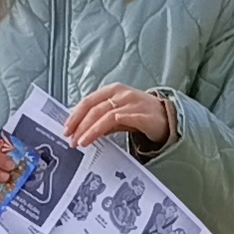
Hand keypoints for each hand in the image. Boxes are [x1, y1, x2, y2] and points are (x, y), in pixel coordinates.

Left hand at [65, 84, 179, 152]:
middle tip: (70, 139)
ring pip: (104, 114)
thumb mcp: (118, 115)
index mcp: (113, 90)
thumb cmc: (141, 115)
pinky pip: (119, 119)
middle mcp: (121, 93)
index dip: (75, 115)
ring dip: (89, 130)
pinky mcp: (141, 114)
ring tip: (81, 142)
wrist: (168, 119)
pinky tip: (97, 138)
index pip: (88, 101)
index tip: (66, 129)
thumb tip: (81, 129)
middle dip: (79, 124)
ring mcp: (131, 103)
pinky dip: (104, 129)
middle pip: (94, 108)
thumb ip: (101, 120)